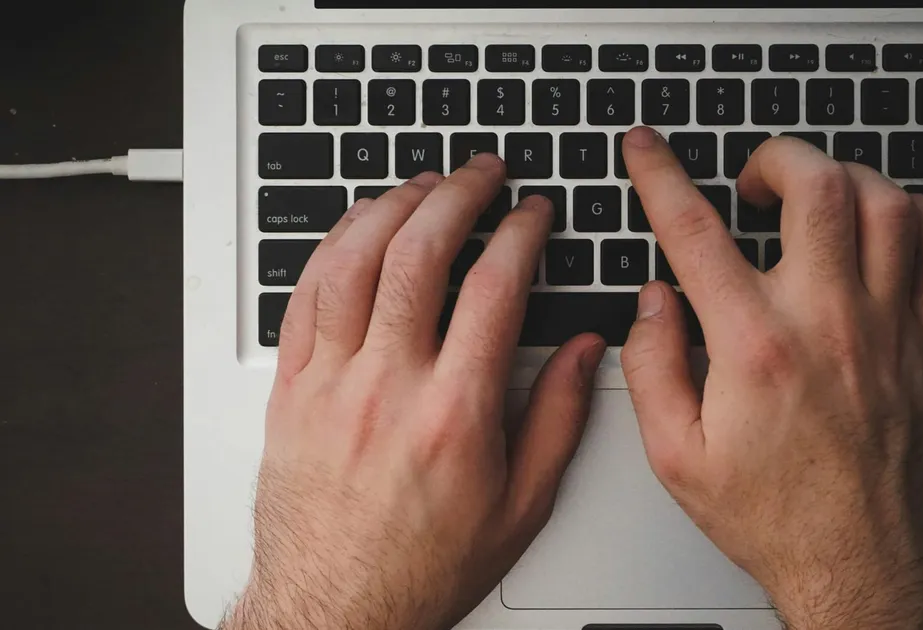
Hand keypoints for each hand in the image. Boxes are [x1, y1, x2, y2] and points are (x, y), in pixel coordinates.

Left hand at [223, 157, 605, 629]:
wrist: (336, 607)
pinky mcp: (290, 390)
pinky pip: (303, 296)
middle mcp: (389, 387)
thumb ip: (559, 420)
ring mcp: (331, 383)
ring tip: (422, 184)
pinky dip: (332, 247)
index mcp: (455, 413)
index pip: (495, 289)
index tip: (534, 214)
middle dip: (458, 194)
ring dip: (392, 206)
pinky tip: (356, 228)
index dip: (522, 234)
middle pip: (420, 254)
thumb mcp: (521, 506)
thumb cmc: (423, 565)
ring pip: (354, 261)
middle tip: (482, 172)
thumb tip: (586, 353)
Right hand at [620, 128, 922, 628]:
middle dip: (776, 158)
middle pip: (816, 187)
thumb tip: (652, 304)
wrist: (862, 564)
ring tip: (815, 196)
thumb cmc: (777, 517)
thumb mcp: (677, 457)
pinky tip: (887, 224)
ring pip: (886, 204)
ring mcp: (888, 327)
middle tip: (752, 180)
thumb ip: (651, 368)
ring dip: (844, 179)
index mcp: (756, 348)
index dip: (661, 176)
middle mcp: (828, 323)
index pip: (695, 231)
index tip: (647, 151)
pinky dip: (918, 216)